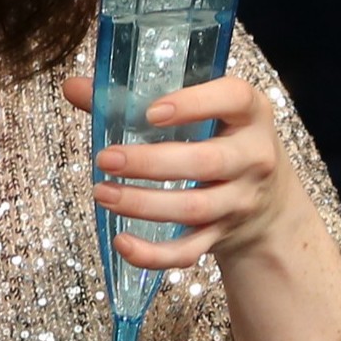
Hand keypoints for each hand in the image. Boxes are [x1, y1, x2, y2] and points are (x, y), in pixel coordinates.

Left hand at [62, 74, 304, 271]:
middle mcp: (252, 157)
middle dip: (151, 163)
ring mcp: (239, 200)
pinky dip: (154, 253)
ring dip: (143, 204)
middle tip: (106, 159)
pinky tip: (122, 242)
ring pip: (194, 208)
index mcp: (249, 113)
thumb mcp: (200, 110)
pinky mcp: (221, 235)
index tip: (151, 112)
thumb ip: (135, 98)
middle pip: (206, 163)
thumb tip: (73, 87)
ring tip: (102, 192)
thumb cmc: (220, 139)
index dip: (194, 104)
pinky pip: (189, 251)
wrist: (267, 200)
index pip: (233, 98)